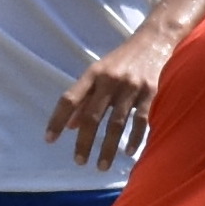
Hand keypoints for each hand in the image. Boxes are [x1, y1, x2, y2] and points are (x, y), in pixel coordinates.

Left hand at [47, 29, 170, 171]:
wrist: (154, 39)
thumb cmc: (121, 60)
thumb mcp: (99, 73)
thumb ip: (84, 98)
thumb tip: (69, 126)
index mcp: (93, 74)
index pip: (70, 99)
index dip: (57, 119)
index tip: (49, 139)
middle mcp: (110, 80)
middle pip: (92, 116)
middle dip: (84, 141)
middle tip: (78, 161)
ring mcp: (131, 86)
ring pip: (116, 123)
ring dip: (107, 148)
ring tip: (101, 166)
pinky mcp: (150, 92)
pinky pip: (140, 120)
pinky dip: (134, 139)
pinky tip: (128, 153)